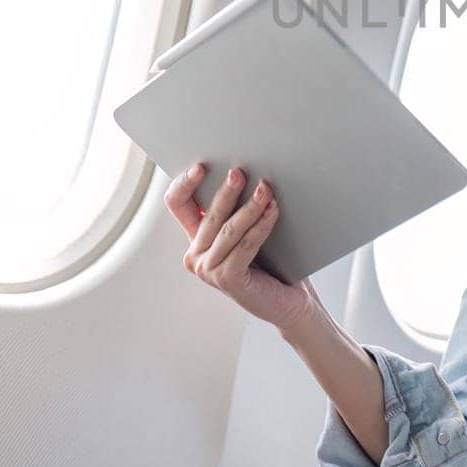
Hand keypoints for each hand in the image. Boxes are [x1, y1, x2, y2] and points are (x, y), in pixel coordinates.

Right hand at [164, 163, 315, 332]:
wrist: (289, 300)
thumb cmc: (272, 262)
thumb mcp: (248, 230)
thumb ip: (238, 209)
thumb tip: (247, 172)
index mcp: (196, 238)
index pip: (177, 204)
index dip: (185, 184)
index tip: (202, 166)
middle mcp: (196, 254)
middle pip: (208, 215)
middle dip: (226, 191)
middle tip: (240, 172)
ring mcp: (208, 270)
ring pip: (228, 229)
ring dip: (250, 207)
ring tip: (265, 190)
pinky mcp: (227, 279)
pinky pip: (245, 245)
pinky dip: (261, 226)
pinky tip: (273, 211)